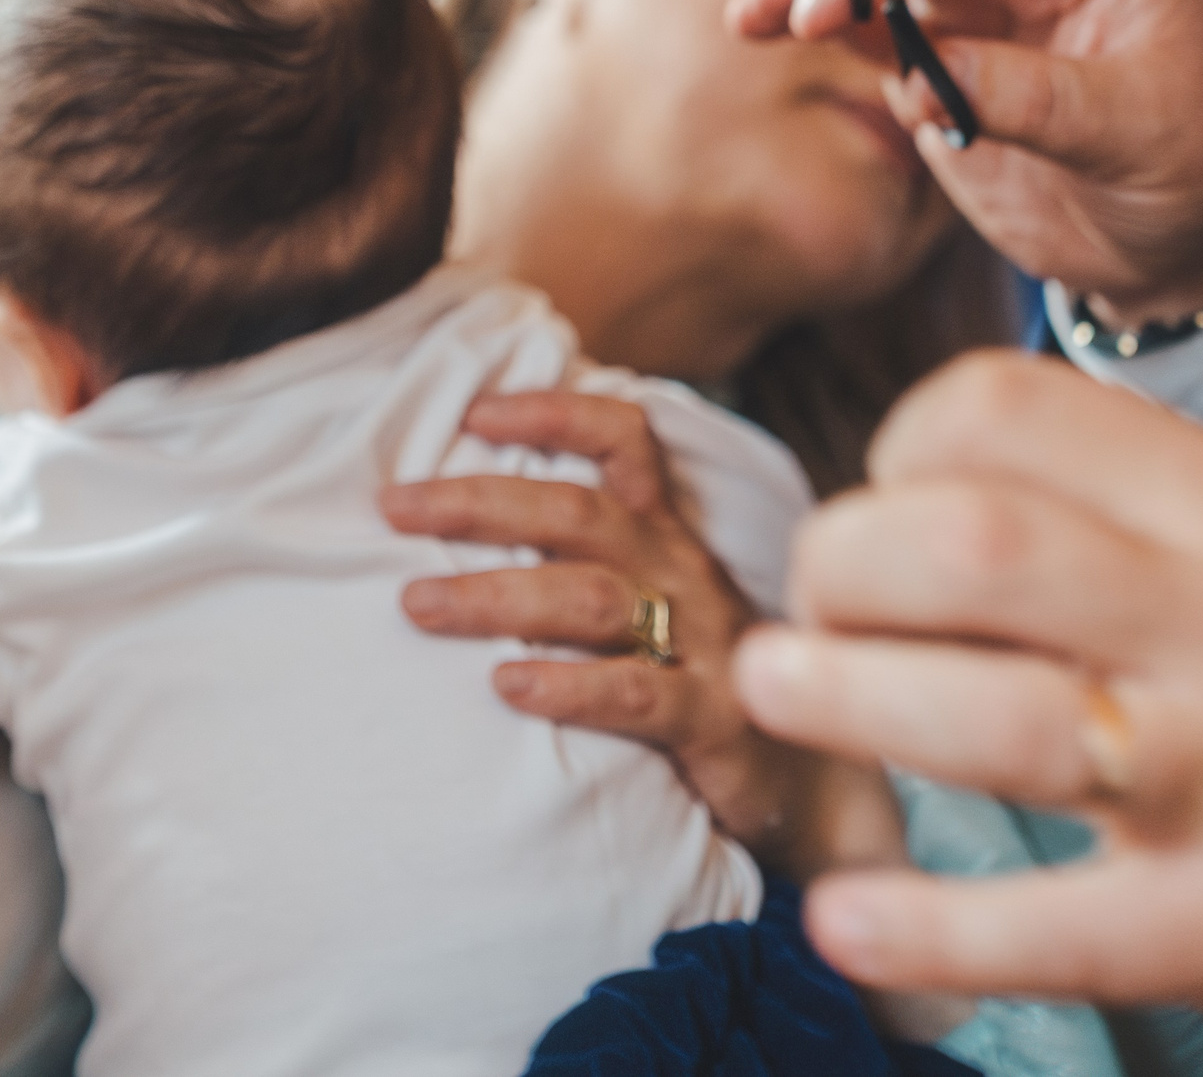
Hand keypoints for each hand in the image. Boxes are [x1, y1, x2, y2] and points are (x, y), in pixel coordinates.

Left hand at [382, 392, 906, 880]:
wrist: (808, 790)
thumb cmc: (698, 681)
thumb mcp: (650, 604)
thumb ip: (580, 560)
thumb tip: (461, 521)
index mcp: (665, 537)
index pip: (623, 442)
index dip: (554, 413)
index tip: (474, 412)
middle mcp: (683, 576)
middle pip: (578, 513)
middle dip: (479, 502)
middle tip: (393, 508)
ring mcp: (704, 645)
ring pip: (591, 598)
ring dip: (496, 595)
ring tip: (417, 604)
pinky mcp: (713, 722)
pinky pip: (635, 694)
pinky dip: (567, 685)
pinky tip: (507, 686)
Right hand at [725, 0, 1202, 328]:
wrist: (1182, 241)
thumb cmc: (1192, 166)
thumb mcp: (1136, 132)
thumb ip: (1034, 98)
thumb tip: (923, 77)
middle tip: (796, 8)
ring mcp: (970, 2)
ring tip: (752, 20)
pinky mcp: (931, 56)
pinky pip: (855, 15)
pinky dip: (802, 16)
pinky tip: (755, 30)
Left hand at [736, 351, 1202, 1075]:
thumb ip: (1122, 497)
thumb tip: (918, 480)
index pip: (1005, 411)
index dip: (899, 450)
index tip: (881, 510)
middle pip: (974, 547)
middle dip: (844, 566)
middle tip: (812, 612)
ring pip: (998, 721)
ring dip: (850, 705)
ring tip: (782, 694)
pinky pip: (1055, 931)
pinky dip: (931, 932)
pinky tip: (845, 923)